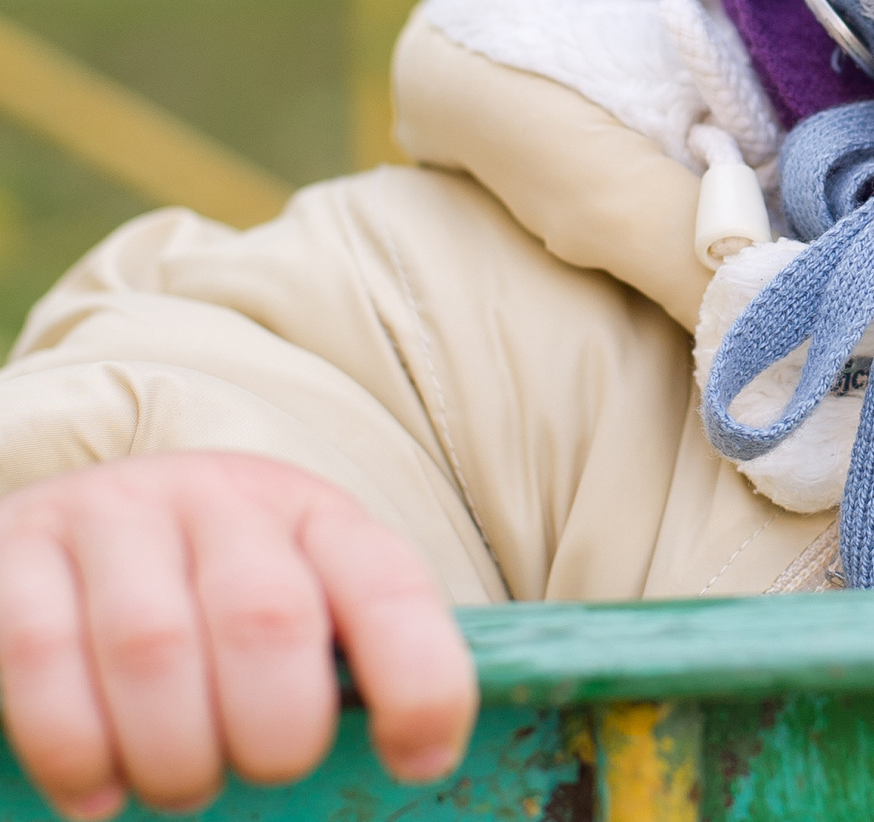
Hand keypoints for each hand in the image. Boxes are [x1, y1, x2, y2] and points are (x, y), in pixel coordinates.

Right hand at [0, 454, 475, 817]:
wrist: (78, 524)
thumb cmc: (205, 595)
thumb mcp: (293, 600)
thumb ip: (336, 662)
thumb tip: (400, 757)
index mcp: (314, 516)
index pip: (390, 586)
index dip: (419, 679)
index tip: (419, 760)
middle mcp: (221, 500)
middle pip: (267, 621)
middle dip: (273, 732)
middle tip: (256, 768)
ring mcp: (116, 514)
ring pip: (154, 647)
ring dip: (172, 753)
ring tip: (176, 783)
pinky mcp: (18, 546)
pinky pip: (40, 654)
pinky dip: (73, 745)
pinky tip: (95, 789)